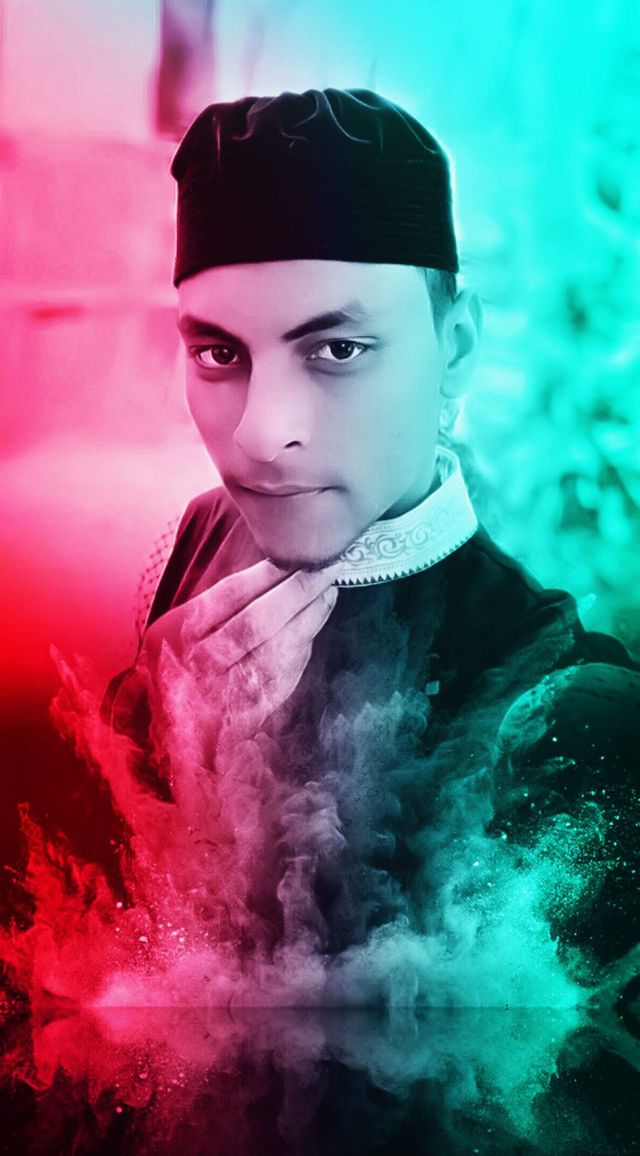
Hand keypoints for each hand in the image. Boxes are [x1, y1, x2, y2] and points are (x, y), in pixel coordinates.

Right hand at [138, 559, 340, 754]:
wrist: (162, 723)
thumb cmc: (178, 661)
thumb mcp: (178, 626)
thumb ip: (217, 604)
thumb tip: (275, 570)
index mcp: (175, 633)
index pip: (228, 596)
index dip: (267, 574)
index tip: (296, 556)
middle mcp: (197, 664)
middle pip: (256, 623)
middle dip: (297, 593)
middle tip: (325, 570)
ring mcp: (222, 693)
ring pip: (277, 652)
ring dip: (310, 620)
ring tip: (328, 594)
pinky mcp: (245, 715)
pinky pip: (283, 678)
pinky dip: (302, 649)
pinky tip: (314, 627)